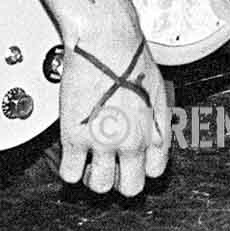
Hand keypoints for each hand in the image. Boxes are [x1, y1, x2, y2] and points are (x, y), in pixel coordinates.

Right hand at [56, 38, 170, 195]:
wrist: (105, 42)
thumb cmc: (131, 57)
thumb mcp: (159, 91)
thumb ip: (157, 121)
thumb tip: (155, 137)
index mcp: (155, 132)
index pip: (154, 172)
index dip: (141, 166)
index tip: (131, 160)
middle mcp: (132, 142)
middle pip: (130, 188)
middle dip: (120, 179)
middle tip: (110, 165)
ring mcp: (103, 143)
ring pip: (99, 186)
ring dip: (93, 176)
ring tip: (90, 158)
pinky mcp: (75, 138)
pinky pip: (70, 174)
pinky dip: (69, 169)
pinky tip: (72, 154)